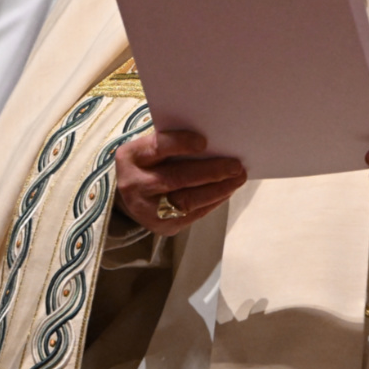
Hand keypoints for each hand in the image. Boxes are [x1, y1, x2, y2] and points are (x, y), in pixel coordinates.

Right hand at [114, 129, 245, 235]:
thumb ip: (174, 143)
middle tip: (236, 165)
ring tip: (237, 178)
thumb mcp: (151, 149)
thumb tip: (214, 143)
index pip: (157, 148)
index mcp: (131, 158)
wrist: (131, 196)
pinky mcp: (162, 227)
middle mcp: (134, 185)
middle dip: (210, 171)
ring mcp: (147, 210)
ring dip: (218, 189)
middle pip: (176, 178)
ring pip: (187, 200)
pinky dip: (214, 201)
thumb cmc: (149, 164)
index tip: (203, 141)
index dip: (180, 144)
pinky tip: (227, 190)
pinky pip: (193, 214)